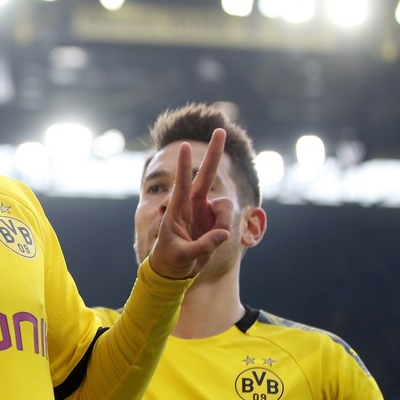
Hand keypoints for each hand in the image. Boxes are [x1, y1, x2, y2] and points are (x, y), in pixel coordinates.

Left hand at [149, 128, 233, 278]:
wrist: (175, 270)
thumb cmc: (171, 260)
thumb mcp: (182, 256)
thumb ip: (202, 246)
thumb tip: (224, 235)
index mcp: (178, 208)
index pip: (181, 183)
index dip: (183, 165)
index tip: (182, 146)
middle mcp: (193, 204)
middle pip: (206, 174)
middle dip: (214, 152)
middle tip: (219, 129)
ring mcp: (205, 210)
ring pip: (226, 207)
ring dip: (223, 223)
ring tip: (210, 240)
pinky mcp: (215, 220)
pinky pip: (229, 221)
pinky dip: (225, 232)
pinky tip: (213, 241)